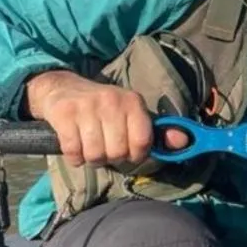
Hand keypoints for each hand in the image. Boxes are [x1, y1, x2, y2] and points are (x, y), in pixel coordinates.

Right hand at [24, 69, 187, 166]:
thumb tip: (185, 141)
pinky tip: (74, 146)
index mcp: (132, 102)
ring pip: (95, 154)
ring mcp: (86, 106)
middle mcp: (112, 101)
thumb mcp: (131, 115)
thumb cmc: (101, 108)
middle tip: (104, 148)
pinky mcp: (64, 113)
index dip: (135, 155)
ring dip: (91, 158)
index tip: (127, 152)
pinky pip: (73, 152)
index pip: (142, 142)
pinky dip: (74, 157)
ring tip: (89, 146)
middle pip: (118, 152)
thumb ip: (157, 132)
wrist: (61, 88)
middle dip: (110, 158)